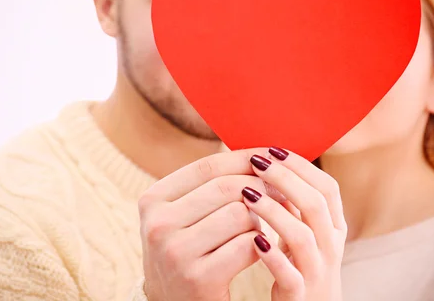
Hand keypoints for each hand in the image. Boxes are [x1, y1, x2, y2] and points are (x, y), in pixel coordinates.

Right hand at [138, 149, 280, 300]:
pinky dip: (261, 245)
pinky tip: (258, 250)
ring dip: (260, 219)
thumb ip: (208, 187)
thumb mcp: (182, 217)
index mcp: (152, 200)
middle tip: (281, 194)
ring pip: (240, 214)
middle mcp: (158, 224)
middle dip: (261, 188)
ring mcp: (176, 253)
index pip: (207, 167)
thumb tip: (259, 154)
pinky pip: (248, 245)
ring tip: (259, 228)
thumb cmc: (188, 252)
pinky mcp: (199, 279)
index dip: (243, 159)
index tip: (270, 157)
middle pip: (227, 187)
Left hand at [241, 147, 346, 300]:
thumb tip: (264, 161)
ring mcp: (318, 271)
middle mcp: (331, 247)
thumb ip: (290, 203)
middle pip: (316, 205)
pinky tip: (253, 239)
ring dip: (274, 211)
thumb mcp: (300, 231)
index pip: (327, 188)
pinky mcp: (301, 294)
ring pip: (303, 236)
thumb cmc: (297, 265)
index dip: (302, 166)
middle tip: (256, 162)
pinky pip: (290, 274)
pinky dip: (272, 255)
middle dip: (285, 179)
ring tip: (246, 194)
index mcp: (333, 228)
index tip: (274, 150)